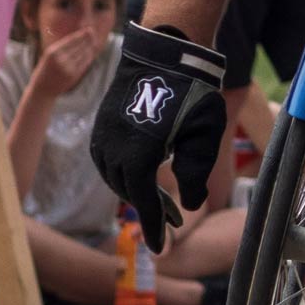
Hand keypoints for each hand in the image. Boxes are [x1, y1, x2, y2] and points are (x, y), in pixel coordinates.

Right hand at [31, 28, 102, 96]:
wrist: (42, 89)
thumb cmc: (44, 70)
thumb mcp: (48, 56)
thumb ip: (61, 47)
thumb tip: (77, 37)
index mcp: (52, 51)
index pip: (71, 40)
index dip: (82, 34)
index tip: (89, 29)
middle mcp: (61, 58)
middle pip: (79, 46)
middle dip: (88, 39)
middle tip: (94, 33)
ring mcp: (68, 67)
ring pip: (84, 54)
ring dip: (90, 47)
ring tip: (94, 41)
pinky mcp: (73, 75)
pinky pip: (84, 63)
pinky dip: (89, 57)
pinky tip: (91, 52)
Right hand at [89, 23, 229, 251]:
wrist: (164, 54)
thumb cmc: (191, 93)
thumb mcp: (204, 136)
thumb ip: (196, 173)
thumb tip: (190, 205)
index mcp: (138, 156)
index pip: (144, 204)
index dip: (154, 228)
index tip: (160, 251)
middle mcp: (113, 150)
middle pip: (129, 193)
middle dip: (150, 210)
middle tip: (174, 221)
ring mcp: (102, 136)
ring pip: (115, 178)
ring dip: (137, 191)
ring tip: (161, 199)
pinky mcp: (100, 126)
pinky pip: (108, 161)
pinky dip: (125, 173)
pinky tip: (143, 174)